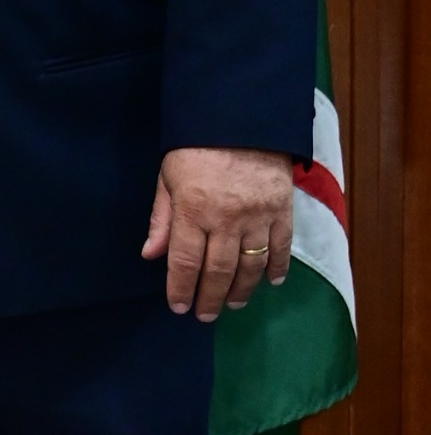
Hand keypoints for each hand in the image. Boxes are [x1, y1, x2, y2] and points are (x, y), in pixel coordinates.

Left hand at [143, 146, 297, 320]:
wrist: (242, 119)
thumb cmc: (196, 148)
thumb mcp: (168, 178)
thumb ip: (162, 219)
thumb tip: (151, 255)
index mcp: (193, 209)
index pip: (186, 261)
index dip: (181, 288)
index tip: (179, 307)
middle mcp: (226, 218)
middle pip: (219, 270)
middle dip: (211, 298)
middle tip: (205, 315)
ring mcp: (258, 216)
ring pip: (251, 265)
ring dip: (242, 290)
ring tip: (233, 304)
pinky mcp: (282, 210)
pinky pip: (282, 246)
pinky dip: (277, 267)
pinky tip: (271, 282)